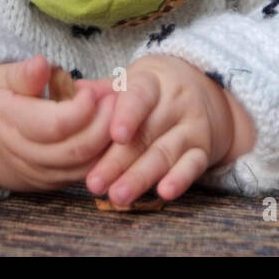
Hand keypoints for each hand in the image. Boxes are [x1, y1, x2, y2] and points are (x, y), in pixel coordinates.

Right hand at [0, 54, 117, 192]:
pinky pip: (82, 176)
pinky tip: (111, 134)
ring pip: (83, 168)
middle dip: (103, 125)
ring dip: (108, 144)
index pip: (54, 125)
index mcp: (9, 122)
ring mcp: (38, 173)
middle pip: (75, 149)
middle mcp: (23, 153)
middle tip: (118, 100)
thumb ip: (23, 74)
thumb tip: (42, 64)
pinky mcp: (50, 183)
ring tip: (120, 116)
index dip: (81, 109)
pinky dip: (102, 158)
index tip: (93, 91)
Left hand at [83, 54, 235, 206]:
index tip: (115, 136)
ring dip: (141, 177)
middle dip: (118, 161)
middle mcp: (175, 103)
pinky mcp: (202, 150)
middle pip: (146, 134)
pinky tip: (164, 193)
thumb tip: (76, 92)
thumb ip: (103, 91)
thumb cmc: (152, 91)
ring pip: (165, 153)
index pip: (140, 96)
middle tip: (95, 183)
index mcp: (152, 82)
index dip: (128, 115)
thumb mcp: (131, 82)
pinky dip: (180, 180)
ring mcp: (191, 127)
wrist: (202, 89)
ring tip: (118, 196)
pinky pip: (193, 166)